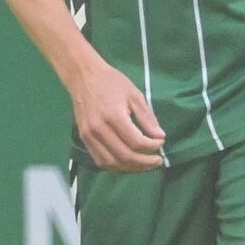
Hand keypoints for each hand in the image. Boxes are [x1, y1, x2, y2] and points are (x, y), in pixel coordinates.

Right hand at [69, 51, 164, 170]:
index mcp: (114, 116)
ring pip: (112, 163)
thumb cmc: (111, 82)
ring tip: (145, 164)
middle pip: (125, 156)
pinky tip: (128, 163)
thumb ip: (147, 117)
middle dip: (145, 162)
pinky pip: (100, 160)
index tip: (161, 142)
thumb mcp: (135, 95)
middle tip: (158, 160)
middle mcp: (99, 129)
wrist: (83, 77)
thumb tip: (160, 137)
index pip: (136, 142)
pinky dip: (116, 166)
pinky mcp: (84, 139)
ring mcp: (89, 136)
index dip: (152, 146)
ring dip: (131, 168)